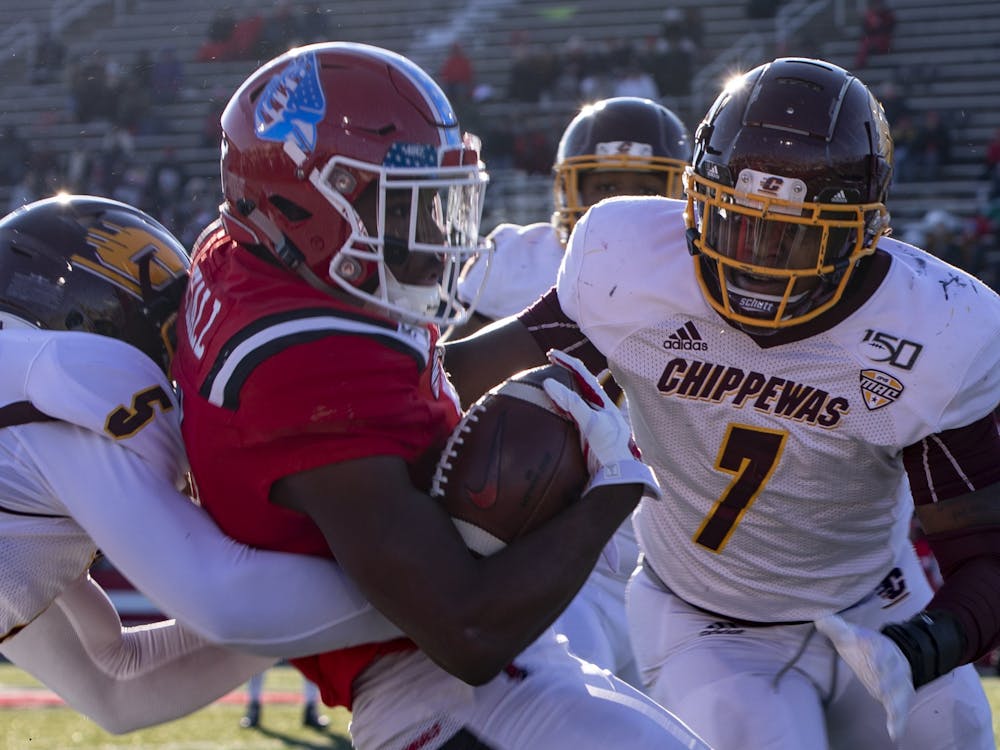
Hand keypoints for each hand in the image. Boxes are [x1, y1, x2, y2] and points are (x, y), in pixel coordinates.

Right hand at [542, 349, 659, 499]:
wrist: (615, 475)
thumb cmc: (609, 447)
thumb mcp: (591, 422)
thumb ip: (572, 403)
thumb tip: (549, 383)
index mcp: (602, 401)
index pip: (583, 373)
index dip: (567, 361)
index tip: (551, 354)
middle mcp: (596, 408)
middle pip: (578, 383)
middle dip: (563, 372)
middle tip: (548, 364)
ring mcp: (590, 421)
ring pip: (573, 399)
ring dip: (560, 390)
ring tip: (545, 384)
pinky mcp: (584, 434)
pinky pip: (568, 416)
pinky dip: (558, 409)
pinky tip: (549, 411)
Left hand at [814, 614, 913, 741]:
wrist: (893, 652)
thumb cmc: (866, 645)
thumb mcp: (850, 635)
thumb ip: (836, 628)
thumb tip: (819, 618)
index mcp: (882, 649)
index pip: (881, 652)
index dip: (877, 657)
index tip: (873, 661)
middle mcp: (893, 667)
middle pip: (893, 674)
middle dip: (887, 681)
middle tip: (880, 688)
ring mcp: (898, 683)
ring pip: (900, 694)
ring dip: (896, 704)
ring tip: (892, 715)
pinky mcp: (898, 697)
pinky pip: (900, 709)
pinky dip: (898, 721)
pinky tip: (894, 735)